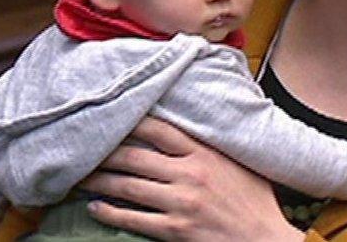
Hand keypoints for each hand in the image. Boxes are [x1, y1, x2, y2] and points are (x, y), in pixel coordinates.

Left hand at [78, 117, 303, 241]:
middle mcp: (190, 173)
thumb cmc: (256, 202)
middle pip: (135, 156)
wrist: (266, 240)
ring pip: (128, 186)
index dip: (131, 121)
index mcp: (206, 153)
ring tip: (80, 177)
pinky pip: (133, 219)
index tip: (111, 117)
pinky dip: (110, 213)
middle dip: (104, 152)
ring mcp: (181, 202)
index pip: (159, 129)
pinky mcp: (176, 230)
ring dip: (100, 181)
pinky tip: (95, 208)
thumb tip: (196, 124)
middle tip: (82, 149)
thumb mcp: (240, 163)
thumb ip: (214, 146)